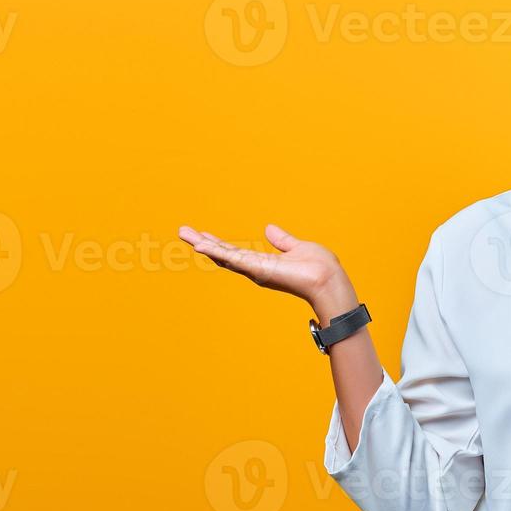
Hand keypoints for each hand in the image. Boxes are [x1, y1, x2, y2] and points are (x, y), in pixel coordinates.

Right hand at [177, 223, 347, 308]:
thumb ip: (282, 240)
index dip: (217, 244)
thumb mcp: (297, 247)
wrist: (328, 280)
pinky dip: (216, 252)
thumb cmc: (319, 268)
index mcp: (263, 263)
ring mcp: (255, 270)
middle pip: (223, 255)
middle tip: (182, 231)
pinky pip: (233, 260)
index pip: (235, 252)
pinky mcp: (259, 270)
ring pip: (223, 256)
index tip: (201, 235)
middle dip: (203, 243)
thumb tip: (269, 229)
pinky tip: (201, 245)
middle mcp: (255, 269)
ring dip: (203, 245)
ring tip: (185, 234)